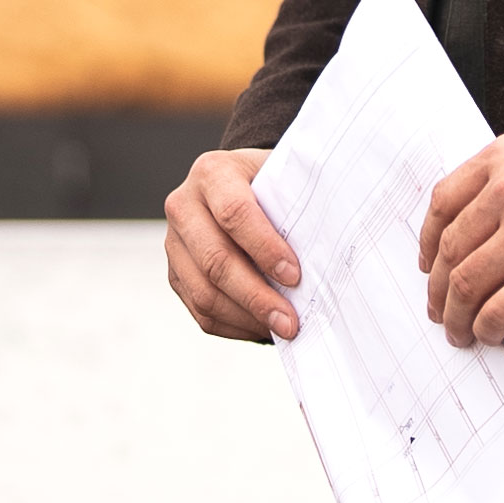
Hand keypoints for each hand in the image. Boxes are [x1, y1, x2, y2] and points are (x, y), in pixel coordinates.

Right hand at [165, 148, 301, 343]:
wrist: (241, 183)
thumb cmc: (273, 183)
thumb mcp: (285, 177)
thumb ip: (298, 202)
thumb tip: (329, 247)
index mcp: (212, 173)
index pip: (234, 214)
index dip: (265, 248)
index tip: (295, 275)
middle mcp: (183, 206)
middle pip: (214, 260)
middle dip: (256, 296)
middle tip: (290, 320)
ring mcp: (174, 244)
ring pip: (204, 292)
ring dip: (246, 317)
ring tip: (283, 329)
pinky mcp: (176, 274)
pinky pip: (200, 310)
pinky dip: (234, 325)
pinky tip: (263, 328)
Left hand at [419, 133, 503, 347]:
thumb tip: (475, 236)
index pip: (443, 203)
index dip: (428, 242)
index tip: (428, 265)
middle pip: (450, 249)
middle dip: (439, 289)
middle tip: (441, 309)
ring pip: (466, 284)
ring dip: (456, 316)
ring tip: (461, 331)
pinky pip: (498, 311)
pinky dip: (486, 329)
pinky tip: (490, 335)